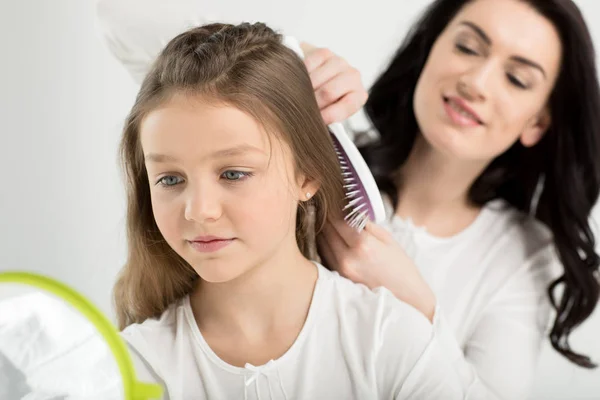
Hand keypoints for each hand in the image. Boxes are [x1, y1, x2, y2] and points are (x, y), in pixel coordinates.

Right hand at [300, 42, 367, 124]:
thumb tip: (312, 123)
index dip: (326, 116)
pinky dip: (300, 74)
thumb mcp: (329, 112)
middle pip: (328, 92)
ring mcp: (340, 62)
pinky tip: (295, 80)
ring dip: (302, 89)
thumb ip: (326, 117)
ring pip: (317, 79)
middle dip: (311, 103)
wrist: (319, 75)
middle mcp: (353, 77)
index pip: (345, 107)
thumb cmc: (325, 100)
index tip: (313, 121)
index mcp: (358, 96)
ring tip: (295, 97)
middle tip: (299, 110)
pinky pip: (309, 64)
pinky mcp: (325, 53)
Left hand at [317, 218, 436, 321]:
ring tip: (329, 222)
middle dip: (327, 217)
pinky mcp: (336, 279)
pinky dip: (325, 244)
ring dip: (323, 230)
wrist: (404, 300)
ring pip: (321, 242)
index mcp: (363, 245)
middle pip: (326, 229)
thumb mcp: (388, 239)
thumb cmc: (400, 267)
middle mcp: (347, 258)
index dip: (334, 207)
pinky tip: (332, 239)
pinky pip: (324, 255)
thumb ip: (366, 223)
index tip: (334, 200)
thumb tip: (349, 208)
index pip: (337, 218)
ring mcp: (339, 270)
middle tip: (328, 207)